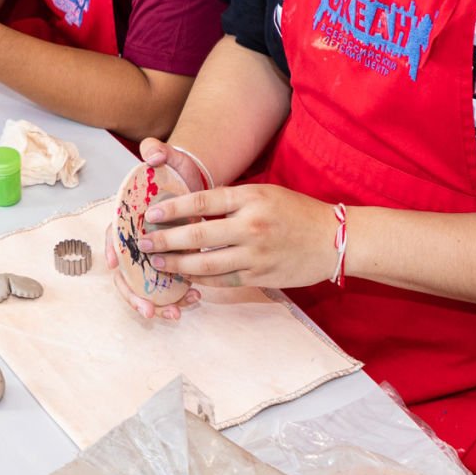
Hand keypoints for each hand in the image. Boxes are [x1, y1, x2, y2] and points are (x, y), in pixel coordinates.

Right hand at [102, 138, 205, 320]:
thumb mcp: (170, 158)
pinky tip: (194, 298)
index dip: (112, 250)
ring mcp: (154, 255)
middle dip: (133, 293)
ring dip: (157, 303)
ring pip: (146, 285)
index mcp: (130, 217)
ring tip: (176, 312)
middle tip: (148, 309)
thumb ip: (158, 151)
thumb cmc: (178, 173)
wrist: (198, 186)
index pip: (113, 235)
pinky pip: (168, 286)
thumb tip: (153, 154)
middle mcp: (138, 240)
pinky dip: (178, 296)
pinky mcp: (171, 263)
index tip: (116, 264)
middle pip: (127, 271)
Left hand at [134, 182, 337, 292]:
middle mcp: (251, 226)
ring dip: (177, 264)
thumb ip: (231, 200)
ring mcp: (255, 254)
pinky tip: (185, 277)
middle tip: (142, 243)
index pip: (202, 200)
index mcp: (250, 198)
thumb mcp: (264, 193)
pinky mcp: (260, 276)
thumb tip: (192, 207)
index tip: (151, 214)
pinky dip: (201, 279)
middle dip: (165, 240)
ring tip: (156, 262)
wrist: (333, 239)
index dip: (173, 208)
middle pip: (198, 234)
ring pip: (206, 263)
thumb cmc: (296, 212)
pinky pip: (222, 280)